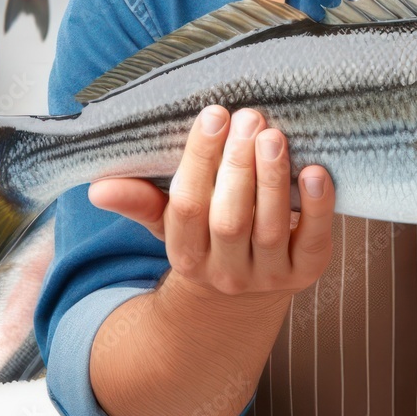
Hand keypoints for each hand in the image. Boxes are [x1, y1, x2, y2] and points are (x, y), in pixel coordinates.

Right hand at [88, 106, 335, 298]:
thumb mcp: (171, 225)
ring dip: (273, 178)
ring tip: (274, 135)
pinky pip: (315, 240)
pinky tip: (316, 170)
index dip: (199, 159)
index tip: (213, 114)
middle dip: (238, 165)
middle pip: (229, 218)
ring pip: (271, 227)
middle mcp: (226, 271)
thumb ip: (141, 202)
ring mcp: (268, 275)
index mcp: (187, 254)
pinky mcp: (307, 272)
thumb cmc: (207, 239)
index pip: (188, 206)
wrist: (243, 301)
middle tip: (250, 117)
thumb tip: (97, 188)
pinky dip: (318, 206)